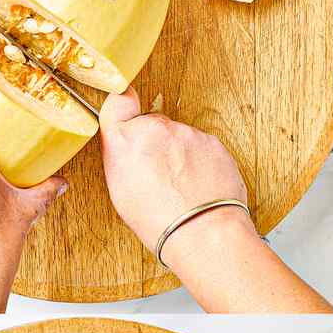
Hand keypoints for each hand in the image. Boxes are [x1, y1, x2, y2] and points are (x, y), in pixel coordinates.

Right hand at [97, 88, 254, 254]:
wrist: (203, 232)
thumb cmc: (159, 221)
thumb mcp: (120, 191)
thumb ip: (123, 156)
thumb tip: (130, 148)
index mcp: (125, 139)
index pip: (119, 100)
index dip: (124, 107)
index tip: (128, 114)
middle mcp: (156, 128)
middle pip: (154, 126)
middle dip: (156, 144)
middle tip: (159, 174)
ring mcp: (188, 133)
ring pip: (180, 139)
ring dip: (181, 156)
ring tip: (182, 187)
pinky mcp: (213, 142)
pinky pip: (203, 148)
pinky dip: (201, 163)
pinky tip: (199, 186)